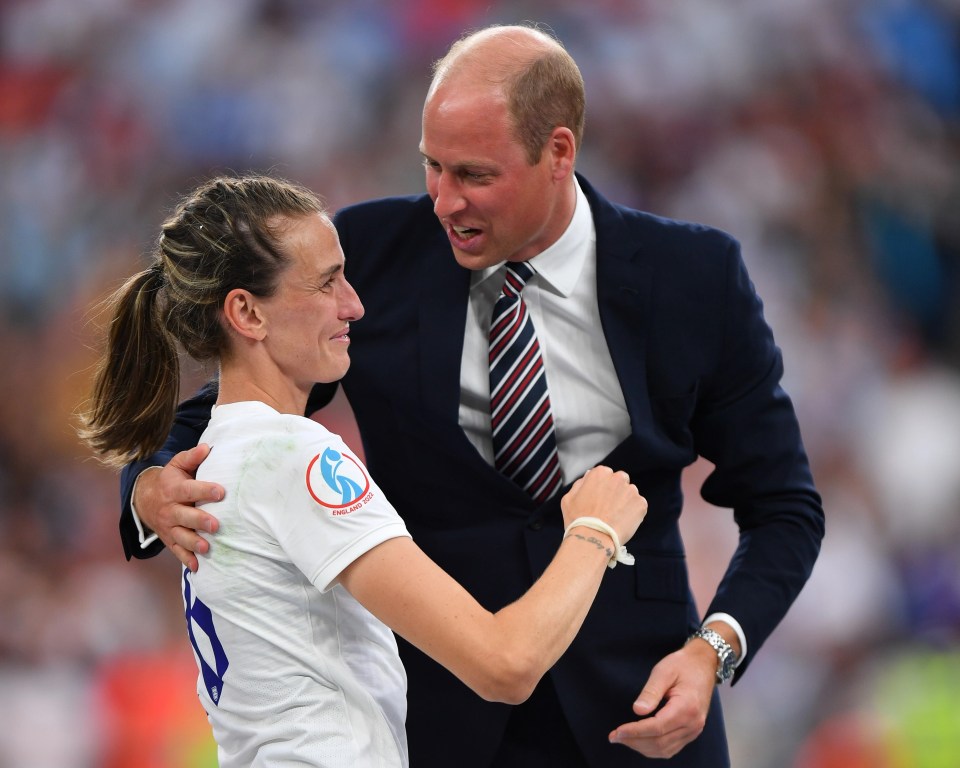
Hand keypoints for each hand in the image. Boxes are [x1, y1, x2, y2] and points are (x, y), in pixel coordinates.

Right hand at [133, 444, 222, 571]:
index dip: (204, 490)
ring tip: (207, 548)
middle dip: (199, 521)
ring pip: (181, 536)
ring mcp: (169, 526)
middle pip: (184, 517)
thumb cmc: (169, 480)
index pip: (189, 490)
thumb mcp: (176, 465)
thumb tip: (208, 448)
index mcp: (173, 490)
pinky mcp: (169, 539)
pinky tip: (197, 567)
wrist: (144, 499)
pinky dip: (186, 559)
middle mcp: (170, 510)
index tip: (221, 492)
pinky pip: (176, 550)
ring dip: (193, 543)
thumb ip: (192, 457)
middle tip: (215, 525)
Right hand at [560, 466, 646, 546]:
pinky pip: (638, 506)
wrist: (593, 538)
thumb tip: (588, 477)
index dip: (602, 488)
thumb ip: (580, 484)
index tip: (600, 499)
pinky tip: (622, 522)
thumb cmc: (578, 520)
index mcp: (600, 473)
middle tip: (608, 508)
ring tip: (615, 518)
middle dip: (616, 491)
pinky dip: (633, 514)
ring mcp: (631, 490)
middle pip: (620, 481)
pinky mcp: (641, 504)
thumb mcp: (569, 498)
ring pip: (630, 494)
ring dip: (625, 502)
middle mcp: (618, 478)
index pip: (605, 475)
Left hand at [608, 641, 716, 757]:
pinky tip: (639, 741)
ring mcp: (694, 730)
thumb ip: (651, 691)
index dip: (635, 732)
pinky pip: (671, 748)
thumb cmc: (682, 665)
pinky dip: (653, 748)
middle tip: (614, 736)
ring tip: (623, 739)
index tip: (617, 731)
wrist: (703, 665)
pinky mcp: (691, 731)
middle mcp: (693, 723)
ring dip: (642, 747)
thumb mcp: (664, 670)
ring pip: (665, 749)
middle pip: (660, 742)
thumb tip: (637, 710)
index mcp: (687, 707)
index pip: (657, 727)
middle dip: (634, 741)